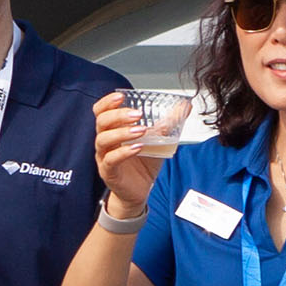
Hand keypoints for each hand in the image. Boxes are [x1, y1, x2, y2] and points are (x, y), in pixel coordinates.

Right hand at [88, 91, 170, 219]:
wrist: (140, 190)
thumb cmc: (144, 163)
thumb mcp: (159, 140)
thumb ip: (168, 124)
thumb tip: (185, 107)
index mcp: (113, 130)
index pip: (101, 111)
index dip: (108, 102)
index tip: (121, 96)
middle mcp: (105, 141)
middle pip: (101, 122)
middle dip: (118, 115)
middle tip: (137, 114)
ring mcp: (104, 156)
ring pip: (103, 139)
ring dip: (122, 132)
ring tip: (141, 130)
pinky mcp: (109, 171)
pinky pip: (111, 160)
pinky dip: (124, 152)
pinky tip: (137, 148)